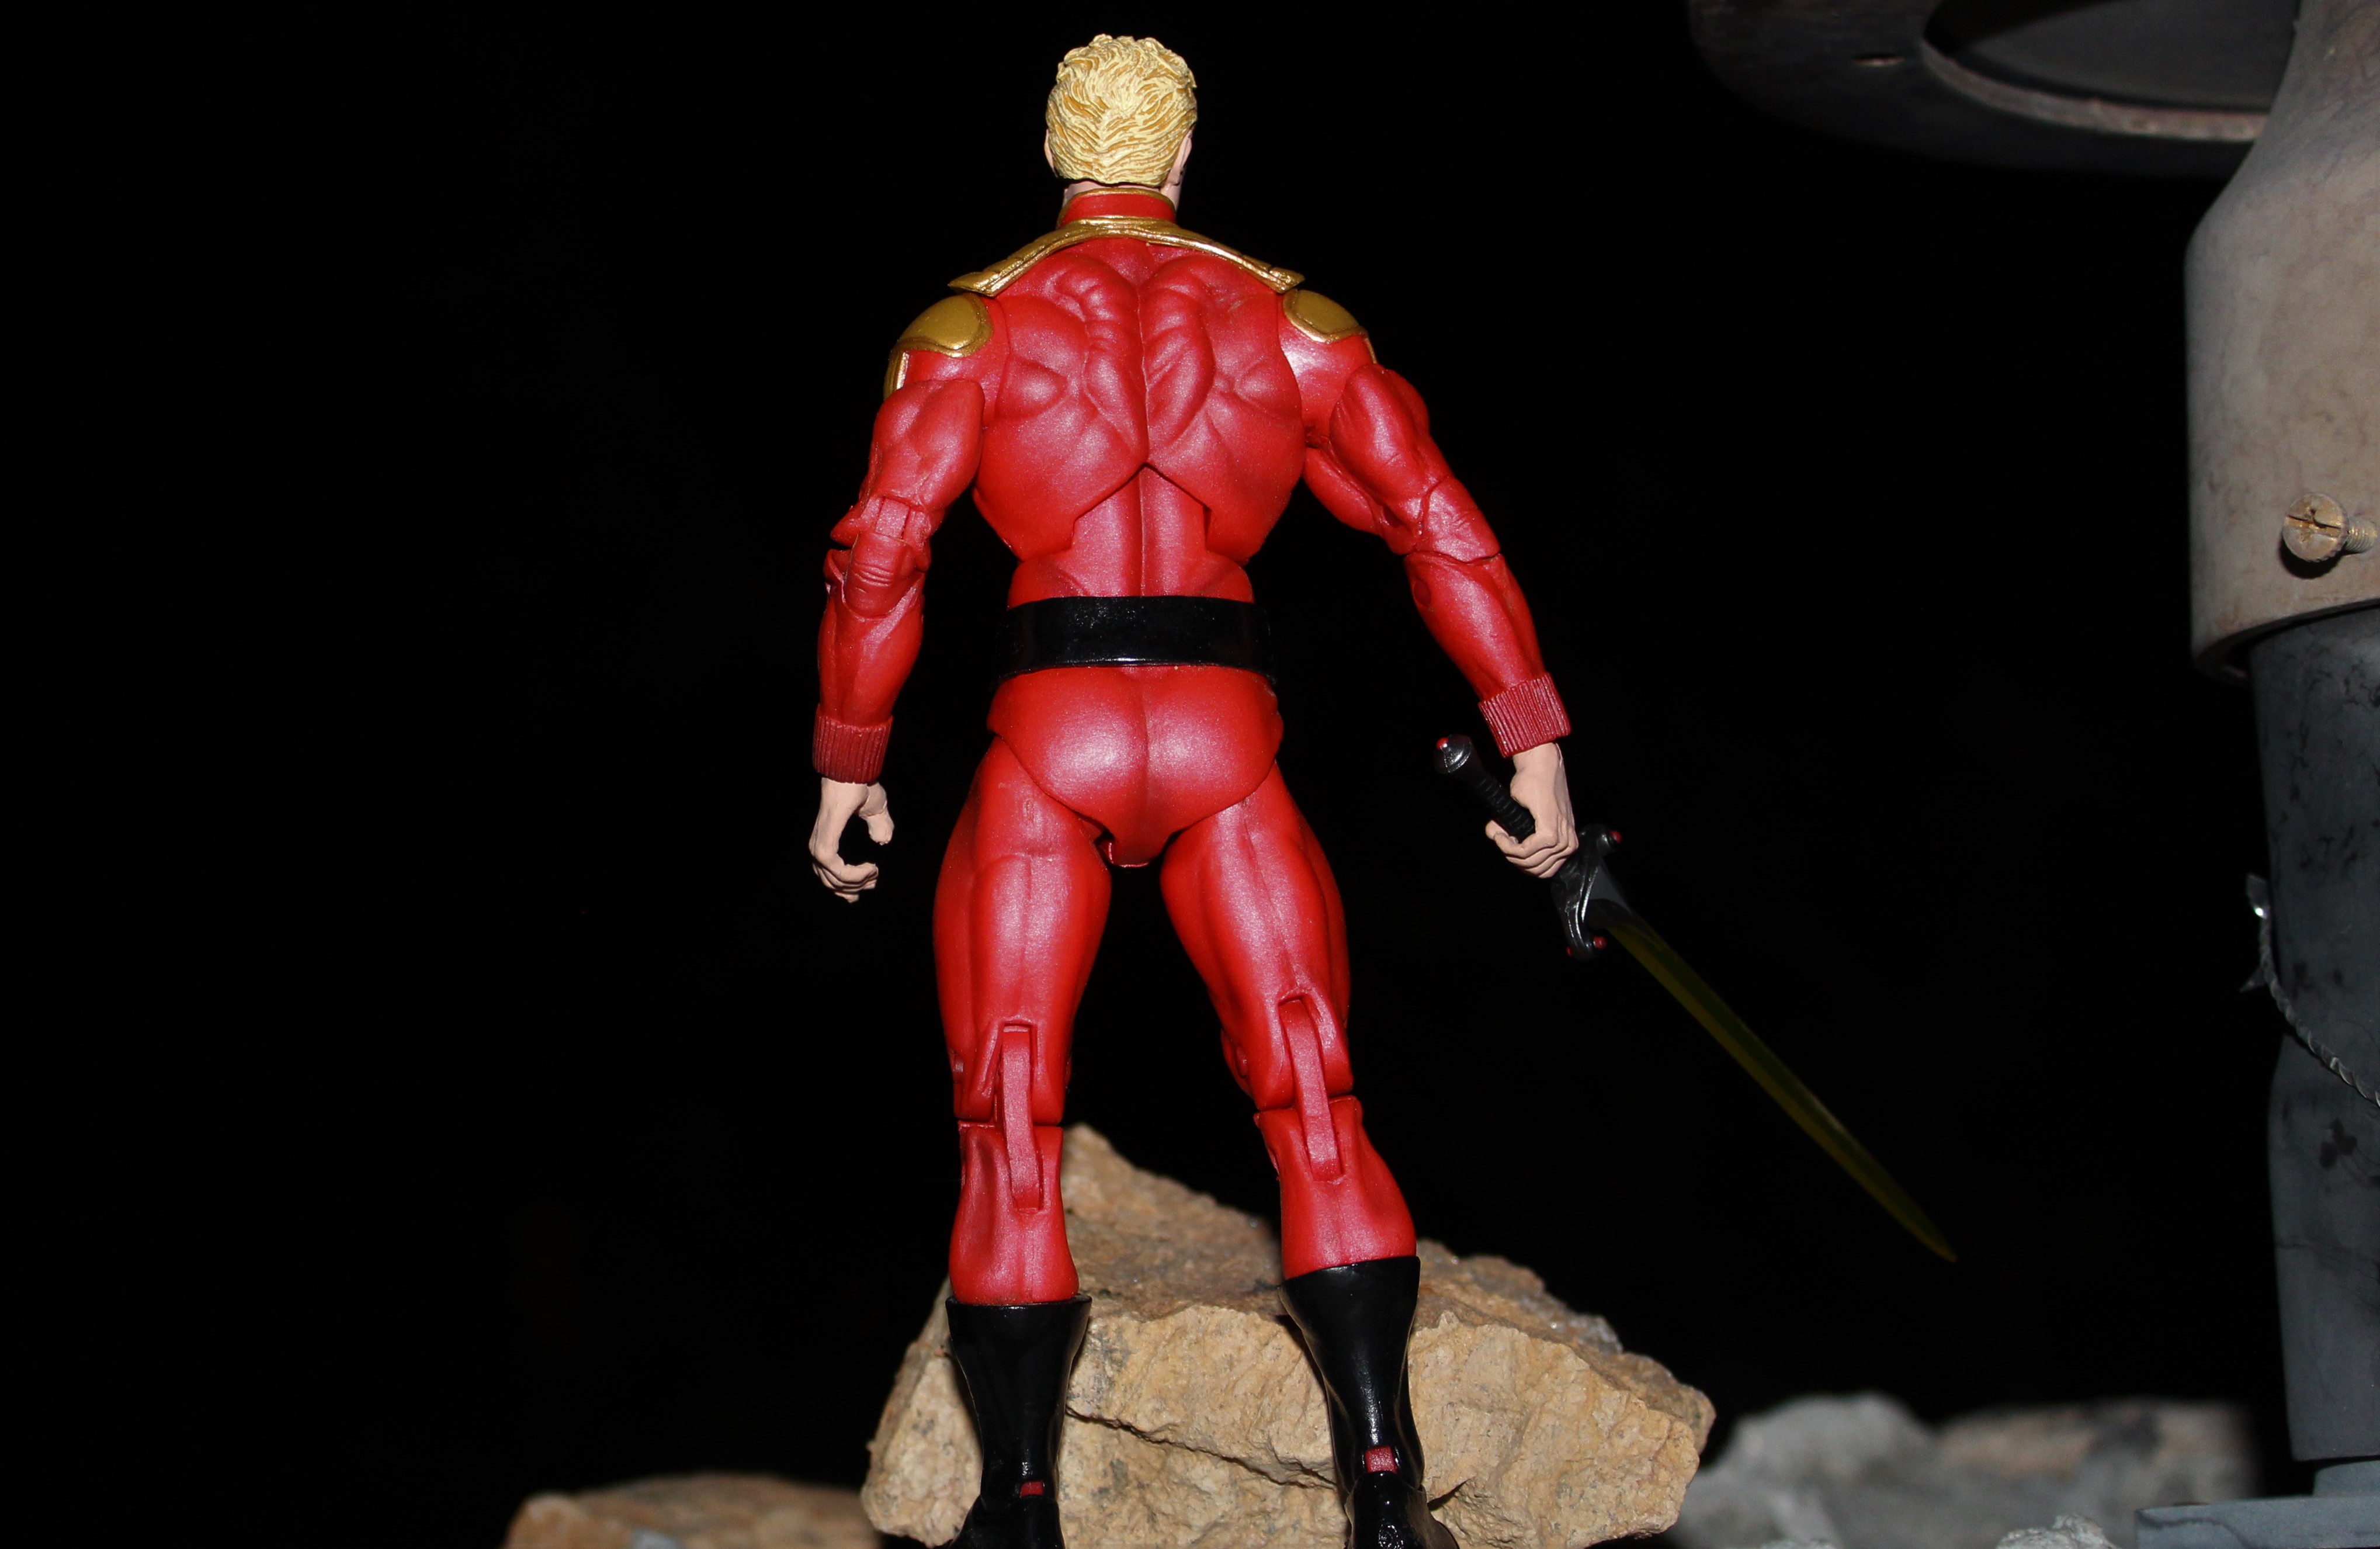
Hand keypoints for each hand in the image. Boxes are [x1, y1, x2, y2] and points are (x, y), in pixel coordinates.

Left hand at [810, 777, 893, 901]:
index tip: (868, 885)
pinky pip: (836, 870)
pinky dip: (854, 874)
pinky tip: (871, 868)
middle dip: (851, 889)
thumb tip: (883, 840)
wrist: (853, 770)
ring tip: (874, 875)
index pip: (828, 871)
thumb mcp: (876, 810)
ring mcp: (820, 844)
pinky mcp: (824, 843)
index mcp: (826, 837)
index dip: (846, 884)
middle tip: (872, 886)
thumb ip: (879, 826)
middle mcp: (819, 843)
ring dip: (856, 882)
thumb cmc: (861, 784)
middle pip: (829, 880)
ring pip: (833, 879)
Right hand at [1487, 743, 1578, 878]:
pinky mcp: (1550, 833)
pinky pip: (1525, 852)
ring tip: (1499, 834)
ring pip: (1529, 863)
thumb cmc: (1534, 785)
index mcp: (1567, 842)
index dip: (1521, 864)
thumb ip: (1514, 833)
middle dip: (1513, 859)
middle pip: (1535, 871)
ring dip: (1508, 851)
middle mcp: (1568, 844)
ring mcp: (1561, 839)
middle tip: (1500, 839)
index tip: (1508, 846)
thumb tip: (1495, 838)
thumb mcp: (1525, 816)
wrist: (1539, 765)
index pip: (1544, 872)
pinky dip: (1508, 846)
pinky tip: (1501, 835)